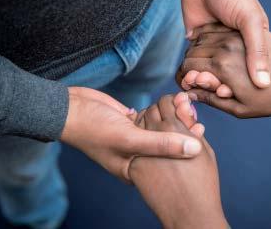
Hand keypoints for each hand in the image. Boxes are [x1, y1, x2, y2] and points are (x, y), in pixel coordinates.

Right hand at [60, 87, 201, 182]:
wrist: (70, 109)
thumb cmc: (94, 130)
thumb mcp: (130, 139)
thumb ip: (162, 145)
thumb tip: (196, 149)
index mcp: (136, 169)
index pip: (169, 163)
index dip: (186, 149)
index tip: (200, 131)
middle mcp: (137, 155)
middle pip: (168, 144)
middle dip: (184, 128)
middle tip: (195, 114)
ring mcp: (135, 137)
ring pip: (163, 128)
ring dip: (175, 116)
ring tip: (186, 103)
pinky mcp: (133, 121)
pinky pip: (155, 116)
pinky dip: (165, 108)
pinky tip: (177, 100)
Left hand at [130, 93, 227, 228]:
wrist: (191, 214)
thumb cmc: (203, 183)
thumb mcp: (204, 151)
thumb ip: (193, 129)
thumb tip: (188, 113)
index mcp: (175, 130)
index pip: (167, 102)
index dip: (173, 101)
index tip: (179, 104)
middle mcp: (154, 138)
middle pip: (152, 112)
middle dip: (161, 110)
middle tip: (171, 116)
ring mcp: (141, 153)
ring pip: (141, 128)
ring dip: (150, 125)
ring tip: (163, 131)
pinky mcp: (134, 168)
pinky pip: (136, 149)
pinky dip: (144, 145)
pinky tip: (153, 149)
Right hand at [176, 24, 270, 117]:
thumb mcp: (241, 109)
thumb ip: (212, 100)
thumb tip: (191, 94)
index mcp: (221, 66)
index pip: (187, 67)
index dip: (183, 77)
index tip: (188, 85)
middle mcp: (225, 46)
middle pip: (192, 52)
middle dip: (188, 64)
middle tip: (195, 77)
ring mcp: (236, 35)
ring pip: (202, 38)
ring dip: (197, 50)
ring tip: (203, 65)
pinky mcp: (246, 30)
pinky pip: (218, 30)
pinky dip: (209, 38)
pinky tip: (214, 50)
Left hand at [182, 0, 270, 87]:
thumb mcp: (252, 22)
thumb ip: (257, 51)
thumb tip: (264, 84)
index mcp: (249, 45)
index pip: (242, 76)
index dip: (233, 87)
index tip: (227, 92)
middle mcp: (230, 47)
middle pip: (220, 76)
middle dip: (214, 84)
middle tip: (208, 86)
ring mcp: (211, 43)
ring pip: (203, 69)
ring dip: (198, 78)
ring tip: (194, 81)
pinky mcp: (194, 36)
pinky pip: (190, 58)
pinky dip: (187, 68)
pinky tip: (186, 75)